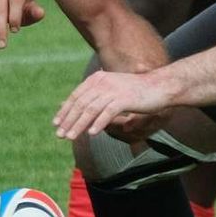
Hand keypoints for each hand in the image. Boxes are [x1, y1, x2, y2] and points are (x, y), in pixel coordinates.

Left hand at [53, 69, 172, 140]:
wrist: (159, 86)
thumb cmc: (136, 91)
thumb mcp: (113, 91)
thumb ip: (97, 97)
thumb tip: (82, 110)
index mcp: (97, 79)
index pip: (76, 96)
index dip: (65, 110)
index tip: (56, 123)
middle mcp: (103, 82)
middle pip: (80, 104)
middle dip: (68, 120)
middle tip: (59, 134)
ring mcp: (113, 90)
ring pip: (90, 109)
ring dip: (79, 125)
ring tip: (70, 137)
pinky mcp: (124, 99)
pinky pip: (107, 113)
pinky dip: (98, 123)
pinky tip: (91, 134)